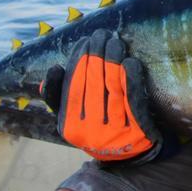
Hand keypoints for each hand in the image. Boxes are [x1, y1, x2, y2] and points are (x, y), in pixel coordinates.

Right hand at [41, 29, 161, 163]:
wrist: (130, 156)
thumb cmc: (98, 128)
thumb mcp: (73, 117)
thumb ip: (59, 97)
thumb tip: (54, 70)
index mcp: (69, 127)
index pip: (72, 86)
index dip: (77, 60)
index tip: (84, 41)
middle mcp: (89, 131)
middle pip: (92, 84)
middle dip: (96, 53)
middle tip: (101, 34)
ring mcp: (113, 132)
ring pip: (112, 87)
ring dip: (113, 60)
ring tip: (115, 41)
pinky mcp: (137, 130)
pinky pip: (133, 99)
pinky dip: (131, 79)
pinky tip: (130, 62)